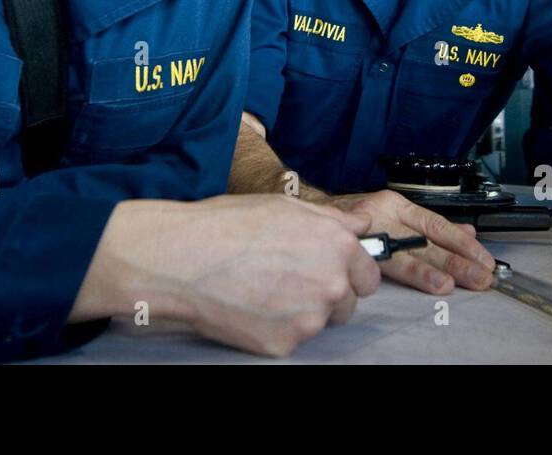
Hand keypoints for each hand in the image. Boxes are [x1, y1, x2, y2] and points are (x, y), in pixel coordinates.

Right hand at [74, 195, 380, 355]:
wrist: (183, 258)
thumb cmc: (228, 226)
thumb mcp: (285, 207)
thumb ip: (332, 220)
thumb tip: (361, 227)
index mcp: (338, 246)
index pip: (369, 274)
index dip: (348, 271)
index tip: (329, 271)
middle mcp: (332, 284)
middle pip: (349, 302)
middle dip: (328, 294)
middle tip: (290, 281)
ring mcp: (310, 318)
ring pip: (321, 322)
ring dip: (303, 312)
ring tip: (264, 290)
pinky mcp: (286, 344)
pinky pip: (291, 339)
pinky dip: (275, 328)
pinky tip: (250, 306)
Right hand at [329, 189, 495, 293]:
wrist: (301, 211)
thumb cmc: (346, 216)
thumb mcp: (390, 210)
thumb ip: (426, 224)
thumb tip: (466, 232)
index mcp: (394, 204)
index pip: (435, 223)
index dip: (461, 243)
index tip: (483, 258)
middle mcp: (382, 214)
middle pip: (424, 240)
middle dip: (455, 262)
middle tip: (480, 278)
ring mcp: (364, 231)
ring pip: (403, 254)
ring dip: (430, 272)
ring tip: (451, 285)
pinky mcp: (348, 246)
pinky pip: (378, 266)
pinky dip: (402, 277)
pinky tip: (416, 284)